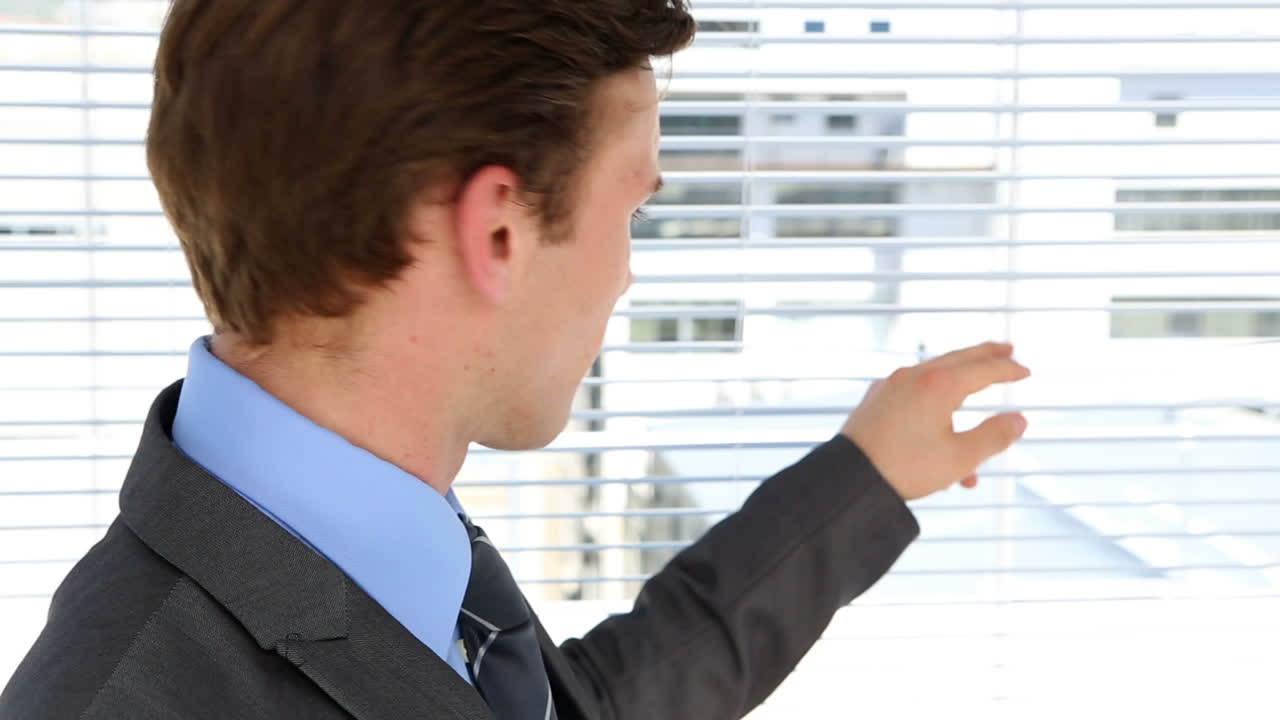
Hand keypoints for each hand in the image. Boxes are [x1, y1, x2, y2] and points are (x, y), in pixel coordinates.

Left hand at [840, 342, 1030, 500]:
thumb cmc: (905, 468)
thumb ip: (994, 437)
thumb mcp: (960, 458)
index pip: (983, 369)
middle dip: (984, 356)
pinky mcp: (875, 402)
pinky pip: (912, 397)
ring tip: (975, 404)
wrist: (849, 477)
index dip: (1008, 370)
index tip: (1025, 370)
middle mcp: (913, 377)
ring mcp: (890, 387)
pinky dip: (932, 407)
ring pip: (933, 381)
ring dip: (958, 392)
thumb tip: (1019, 420)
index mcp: (939, 385)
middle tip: (1005, 351)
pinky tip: (939, 430)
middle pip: (958, 359)